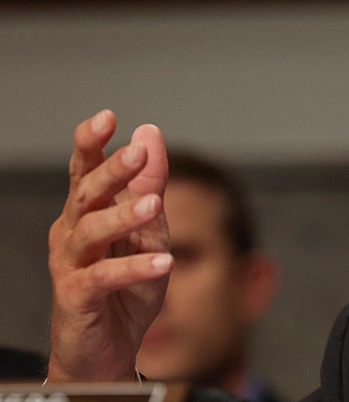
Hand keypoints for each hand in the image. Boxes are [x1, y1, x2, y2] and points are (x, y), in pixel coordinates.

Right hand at [47, 110, 172, 381]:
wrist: (110, 348)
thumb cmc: (127, 286)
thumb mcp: (149, 229)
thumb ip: (149, 184)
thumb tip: (149, 132)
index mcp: (87, 212)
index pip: (85, 171)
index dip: (91, 143)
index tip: (107, 116)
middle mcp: (72, 233)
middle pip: (87, 195)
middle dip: (111, 172)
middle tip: (136, 153)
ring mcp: (71, 266)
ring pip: (91, 233)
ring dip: (125, 216)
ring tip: (155, 205)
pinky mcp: (78, 298)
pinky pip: (105, 278)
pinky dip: (134, 268)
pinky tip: (162, 262)